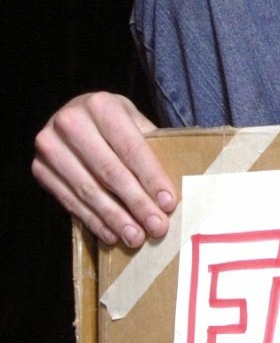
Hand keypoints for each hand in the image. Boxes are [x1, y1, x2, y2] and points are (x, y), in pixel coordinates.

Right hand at [31, 92, 175, 247]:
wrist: (75, 117)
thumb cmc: (115, 123)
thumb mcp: (135, 122)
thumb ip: (153, 147)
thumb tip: (177, 187)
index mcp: (101, 106)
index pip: (132, 148)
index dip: (151, 178)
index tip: (168, 203)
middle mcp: (70, 122)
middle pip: (110, 172)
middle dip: (137, 203)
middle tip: (156, 227)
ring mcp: (50, 146)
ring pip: (88, 190)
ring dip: (115, 218)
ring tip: (136, 237)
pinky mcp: (39, 169)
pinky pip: (69, 201)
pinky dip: (93, 220)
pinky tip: (112, 234)